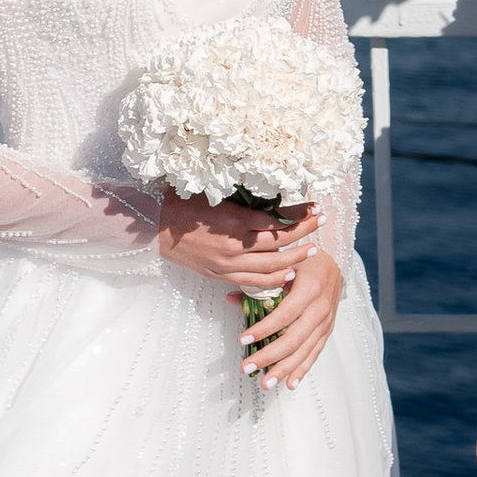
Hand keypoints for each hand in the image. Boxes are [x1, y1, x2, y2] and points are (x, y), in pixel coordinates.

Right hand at [157, 193, 316, 289]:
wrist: (154, 228)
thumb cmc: (183, 203)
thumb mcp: (216, 194)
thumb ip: (245, 202)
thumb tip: (276, 202)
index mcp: (232, 220)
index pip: (276, 220)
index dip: (299, 216)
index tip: (316, 208)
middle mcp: (233, 245)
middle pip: (279, 244)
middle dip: (304, 235)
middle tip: (322, 226)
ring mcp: (227, 264)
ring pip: (270, 267)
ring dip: (294, 259)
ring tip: (312, 251)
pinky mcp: (220, 275)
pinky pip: (253, 282)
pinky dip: (274, 279)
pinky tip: (288, 274)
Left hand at [243, 244, 344, 389]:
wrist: (333, 260)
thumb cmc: (303, 262)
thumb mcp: (282, 267)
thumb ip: (258, 284)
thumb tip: (230, 299)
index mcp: (309, 289)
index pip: (284, 314)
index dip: (264, 329)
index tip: (243, 340)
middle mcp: (320, 308)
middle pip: (293, 338)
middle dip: (269, 356)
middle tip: (246, 367)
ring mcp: (326, 322)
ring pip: (304, 351)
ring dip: (284, 369)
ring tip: (265, 383)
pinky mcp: (328, 330)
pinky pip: (315, 353)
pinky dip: (302, 370)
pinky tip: (290, 384)